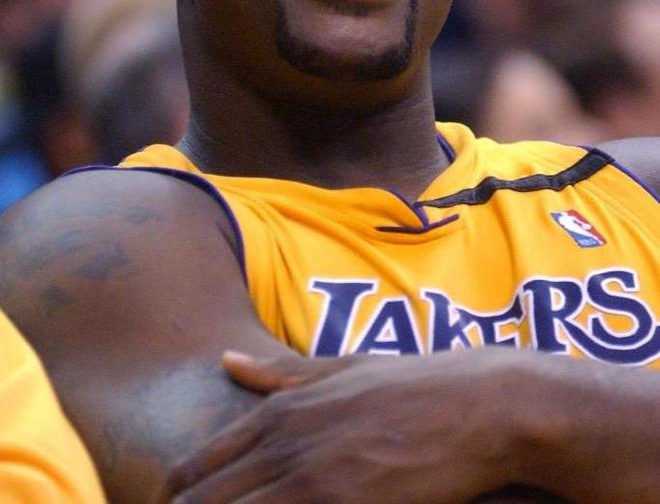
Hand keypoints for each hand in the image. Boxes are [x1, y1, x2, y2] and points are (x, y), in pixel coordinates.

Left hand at [164, 349, 529, 502]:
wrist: (479, 405)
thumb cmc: (414, 387)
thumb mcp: (342, 369)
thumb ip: (280, 372)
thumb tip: (227, 359)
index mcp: (280, 410)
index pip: (198, 466)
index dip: (183, 497)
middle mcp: (284, 442)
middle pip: (201, 500)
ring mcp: (309, 477)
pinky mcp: (340, 503)